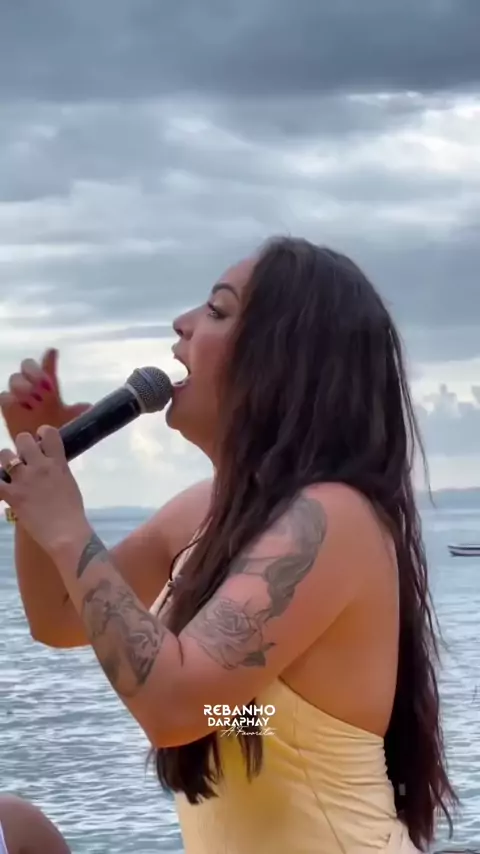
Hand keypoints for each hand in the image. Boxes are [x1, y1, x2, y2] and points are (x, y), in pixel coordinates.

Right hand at [0, 349, 89, 440]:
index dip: (49, 358)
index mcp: (50, 387)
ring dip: (23, 385)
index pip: (48, 367)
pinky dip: (11, 399)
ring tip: (32, 397)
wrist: (43, 452)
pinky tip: (19, 405)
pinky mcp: (7, 409)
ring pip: (15, 379)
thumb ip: (78, 412)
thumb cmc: (59, 433)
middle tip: (42, 383)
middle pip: (27, 366)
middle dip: (33, 370)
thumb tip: (88, 406)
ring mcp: (19, 397)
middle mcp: (33, 387)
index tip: (52, 352)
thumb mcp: (71, 421)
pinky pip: (4, 397)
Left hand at [0, 427, 90, 554]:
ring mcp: (24, 479)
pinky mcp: (12, 495)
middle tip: (24, 459)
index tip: (40, 441)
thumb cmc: (73, 512)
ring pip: (5, 454)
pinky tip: (1, 485)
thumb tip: (49, 466)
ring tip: (9, 472)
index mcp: (57, 463)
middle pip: (22, 439)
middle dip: (22, 446)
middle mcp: (40, 466)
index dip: (42, 433)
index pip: (48, 433)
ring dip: (6, 461)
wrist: (66, 533)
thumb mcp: (69, 483)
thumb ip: (58, 470)